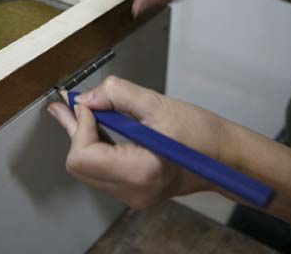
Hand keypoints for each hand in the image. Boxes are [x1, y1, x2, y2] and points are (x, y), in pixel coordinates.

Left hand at [48, 76, 231, 208]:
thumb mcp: (159, 106)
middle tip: (65, 104)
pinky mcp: (134, 188)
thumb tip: (86, 98)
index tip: (84, 103)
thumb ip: (118, 96)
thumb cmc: (202, 134)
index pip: (84, 155)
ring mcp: (132, 194)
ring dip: (81, 136)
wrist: (225, 158)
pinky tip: (91, 125)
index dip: (80, 125)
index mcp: (139, 173)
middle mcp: (131, 191)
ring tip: (70, 111)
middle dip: (74, 130)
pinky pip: (101, 168)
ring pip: (87, 167)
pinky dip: (94, 144)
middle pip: (80, 164)